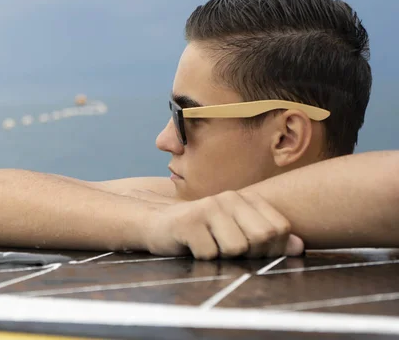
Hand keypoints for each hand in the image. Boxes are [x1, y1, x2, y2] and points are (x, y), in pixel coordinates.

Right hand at [144, 190, 303, 259]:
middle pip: (261, 238)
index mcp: (244, 199)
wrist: (158, 225)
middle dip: (249, 254)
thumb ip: (268, 238)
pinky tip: (193, 247)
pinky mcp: (187, 222)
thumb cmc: (202, 232)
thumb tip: (299, 246)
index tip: (252, 251)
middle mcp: (228, 198)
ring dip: (223, 257)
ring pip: (236, 248)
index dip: (272, 248)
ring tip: (209, 247)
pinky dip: (203, 259)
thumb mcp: (236, 232)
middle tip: (229, 252)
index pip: (280, 228)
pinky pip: (210, 254)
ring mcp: (207, 208)